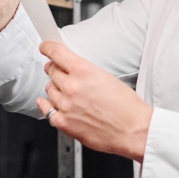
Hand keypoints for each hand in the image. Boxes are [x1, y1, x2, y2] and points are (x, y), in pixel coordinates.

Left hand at [36, 41, 152, 162]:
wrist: (133, 130)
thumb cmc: (126, 106)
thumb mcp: (107, 77)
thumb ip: (85, 72)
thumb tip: (72, 69)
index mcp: (84, 71)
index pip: (56, 53)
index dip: (48, 48)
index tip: (45, 47)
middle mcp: (72, 87)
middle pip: (51, 71)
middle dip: (54, 69)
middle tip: (57, 70)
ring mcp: (66, 105)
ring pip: (49, 90)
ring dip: (54, 87)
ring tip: (63, 90)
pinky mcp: (64, 122)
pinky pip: (47, 110)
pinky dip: (46, 105)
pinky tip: (48, 103)